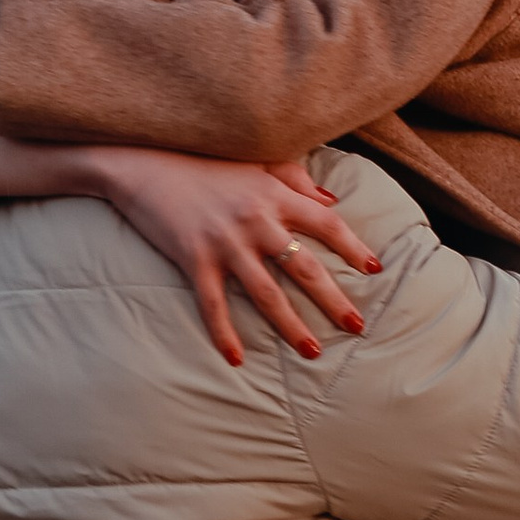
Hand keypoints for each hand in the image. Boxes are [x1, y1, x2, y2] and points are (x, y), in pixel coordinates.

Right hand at [79, 148, 384, 366]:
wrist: (145, 163)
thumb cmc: (203, 161)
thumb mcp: (254, 160)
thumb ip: (295, 177)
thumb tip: (332, 201)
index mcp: (273, 195)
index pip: (326, 223)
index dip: (353, 247)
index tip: (375, 270)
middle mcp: (256, 220)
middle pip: (305, 266)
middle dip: (334, 300)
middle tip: (357, 327)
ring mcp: (225, 243)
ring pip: (267, 293)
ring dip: (292, 326)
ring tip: (314, 351)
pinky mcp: (193, 259)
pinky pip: (213, 305)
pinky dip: (225, 334)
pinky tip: (237, 360)